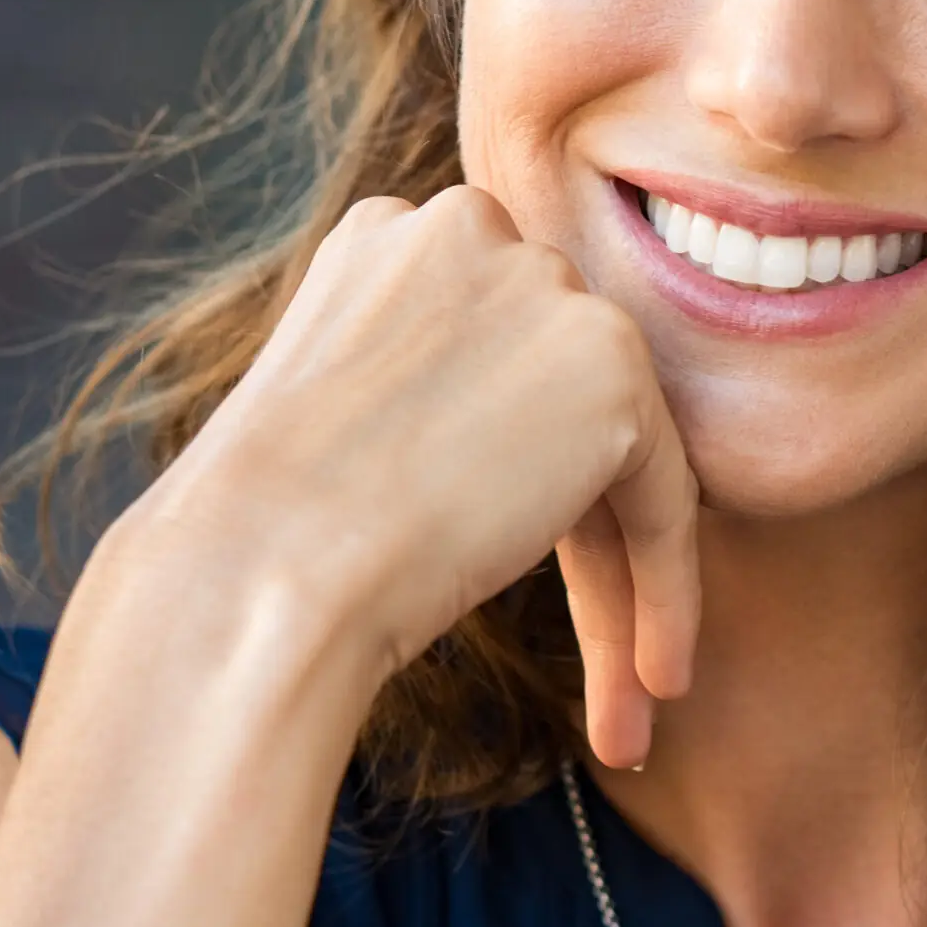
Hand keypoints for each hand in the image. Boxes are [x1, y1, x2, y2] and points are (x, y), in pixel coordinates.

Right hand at [130, 184, 698, 767]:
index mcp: (393, 233)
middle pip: (555, 401)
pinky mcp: (611, 366)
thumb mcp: (336, 414)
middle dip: (570, 530)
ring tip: (627, 696)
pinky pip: (664, 497)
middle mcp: (475, 230)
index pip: (490, 359)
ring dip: (621, 580)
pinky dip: (668, 591)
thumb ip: (429, 390)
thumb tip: (501, 439)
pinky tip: (657, 682)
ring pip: (616, 451)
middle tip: (592, 662)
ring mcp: (547, 288)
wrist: (258, 569)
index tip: (490, 563)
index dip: (502, 474)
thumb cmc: (261, 530)